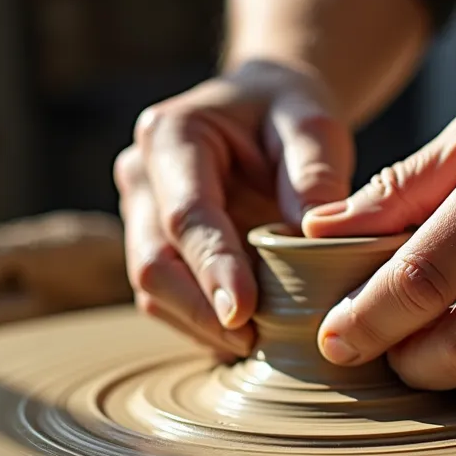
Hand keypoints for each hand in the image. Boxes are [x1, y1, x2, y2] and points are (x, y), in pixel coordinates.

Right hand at [116, 61, 353, 357]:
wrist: (267, 111)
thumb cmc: (289, 114)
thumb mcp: (314, 125)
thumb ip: (315, 171)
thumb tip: (313, 234)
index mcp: (171, 135)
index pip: (186, 214)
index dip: (213, 267)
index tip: (243, 311)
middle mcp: (142, 177)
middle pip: (154, 261)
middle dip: (200, 310)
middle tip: (254, 343)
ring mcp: (140, 216)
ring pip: (153, 289)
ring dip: (201, 324)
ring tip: (258, 344)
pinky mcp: (155, 248)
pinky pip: (169, 299)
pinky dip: (204, 325)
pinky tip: (246, 338)